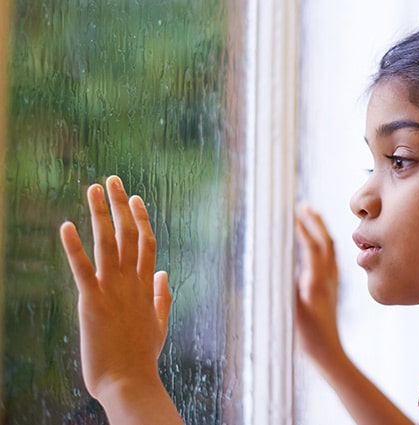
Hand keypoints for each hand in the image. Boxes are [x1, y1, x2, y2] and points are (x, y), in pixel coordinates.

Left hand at [60, 175, 171, 400]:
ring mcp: (113, 290)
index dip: (141, 218)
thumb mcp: (159, 324)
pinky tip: (66, 225)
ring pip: (109, 243)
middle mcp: (132, 282)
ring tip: (93, 188)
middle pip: (129, 234)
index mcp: (147, 287)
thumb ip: (163, 296)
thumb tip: (165, 273)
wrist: (130, 381)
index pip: (146, 243)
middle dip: (120, 205)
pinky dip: (73, 246)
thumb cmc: (142, 358)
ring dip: (101, 213)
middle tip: (112, 179)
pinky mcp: (92, 301)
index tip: (135, 198)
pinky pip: (82, 268)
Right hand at [294, 206, 344, 367]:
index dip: (303, 229)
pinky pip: (330, 258)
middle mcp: (328, 278)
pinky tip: (318, 243)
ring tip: (311, 216)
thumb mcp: (294, 312)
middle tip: (303, 206)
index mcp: (317, 282)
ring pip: (330, 249)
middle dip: (315, 222)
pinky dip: (324, 243)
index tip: (293, 213)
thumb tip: (281, 265)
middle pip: (326, 242)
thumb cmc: (308, 335)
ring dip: (321, 230)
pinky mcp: (331, 287)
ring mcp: (332, 282)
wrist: (328, 352)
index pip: (312, 248)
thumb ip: (289, 289)